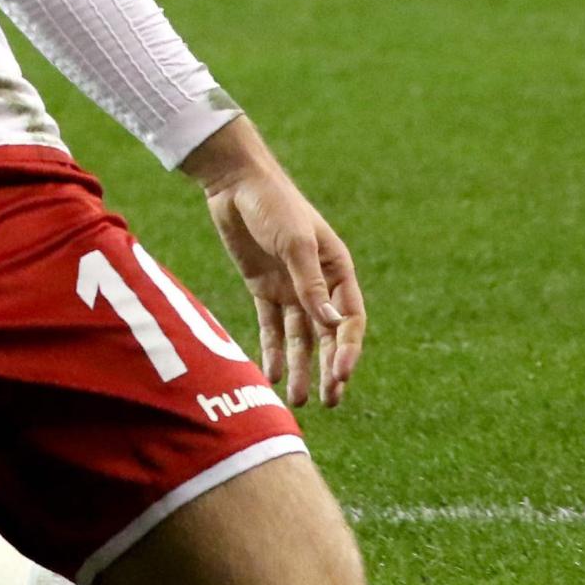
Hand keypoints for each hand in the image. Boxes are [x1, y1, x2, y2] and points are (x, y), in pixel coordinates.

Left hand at [182, 115, 364, 408]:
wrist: (235, 183)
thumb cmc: (274, 204)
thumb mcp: (295, 243)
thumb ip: (310, 284)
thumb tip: (332, 325)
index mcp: (337, 269)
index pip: (350, 319)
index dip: (348, 349)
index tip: (342, 375)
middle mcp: (318, 283)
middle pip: (327, 335)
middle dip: (330, 368)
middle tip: (330, 400)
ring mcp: (290, 287)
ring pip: (299, 337)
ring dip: (302, 367)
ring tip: (300, 401)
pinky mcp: (263, 288)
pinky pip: (271, 327)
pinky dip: (273, 351)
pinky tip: (273, 375)